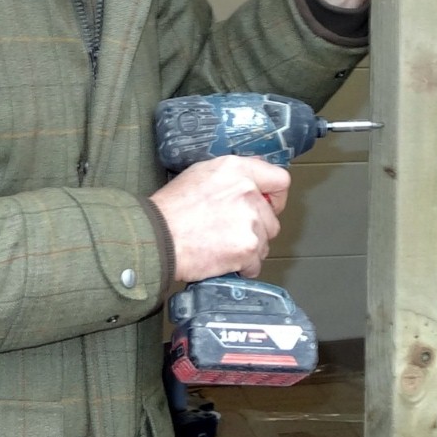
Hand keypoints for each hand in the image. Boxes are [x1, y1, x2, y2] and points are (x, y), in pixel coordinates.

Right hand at [150, 156, 289, 281]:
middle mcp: (248, 192)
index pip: (280, 180)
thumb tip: (252, 182)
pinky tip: (221, 260)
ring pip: (265, 242)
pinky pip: (255, 264)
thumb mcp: (199, 175)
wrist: (157, 237)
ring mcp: (251, 221)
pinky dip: (241, 267)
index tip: (267, 206)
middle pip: (272, 219)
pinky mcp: (248, 248)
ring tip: (221, 246)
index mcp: (237, 170)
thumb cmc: (170, 209)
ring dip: (248, 248)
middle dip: (256, 229)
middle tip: (230, 232)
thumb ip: (231, 176)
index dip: (275, 197)